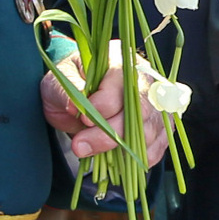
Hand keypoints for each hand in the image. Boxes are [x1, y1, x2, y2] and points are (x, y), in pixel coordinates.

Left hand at [40, 39, 170, 161]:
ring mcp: (156, 101)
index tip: (83, 119)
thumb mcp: (58, 79)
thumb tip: (74, 106)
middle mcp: (145, 78)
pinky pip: (159, 144)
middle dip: (111, 133)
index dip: (104, 103)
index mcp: (120, 58)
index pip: (122, 80)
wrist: (78, 94)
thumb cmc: (70, 81)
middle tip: (80, 146)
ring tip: (93, 153)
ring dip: (123, 149)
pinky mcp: (159, 123)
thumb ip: (67, 90)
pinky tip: (119, 160)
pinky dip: (142, 157)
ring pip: (151, 129)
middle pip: (141, 109)